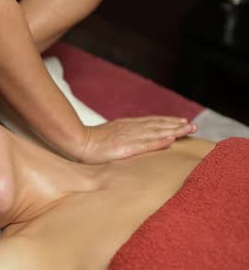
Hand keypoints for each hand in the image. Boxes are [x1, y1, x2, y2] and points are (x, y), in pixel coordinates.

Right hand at [79, 116, 197, 163]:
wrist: (76, 142)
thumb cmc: (87, 144)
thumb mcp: (106, 137)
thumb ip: (118, 138)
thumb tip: (123, 143)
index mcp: (125, 126)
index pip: (150, 122)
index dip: (166, 121)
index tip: (181, 121)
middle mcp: (129, 129)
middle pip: (157, 125)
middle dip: (176, 125)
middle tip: (192, 126)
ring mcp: (128, 137)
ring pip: (155, 132)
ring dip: (174, 130)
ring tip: (189, 129)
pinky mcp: (125, 147)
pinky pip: (146, 144)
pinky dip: (159, 141)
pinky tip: (171, 139)